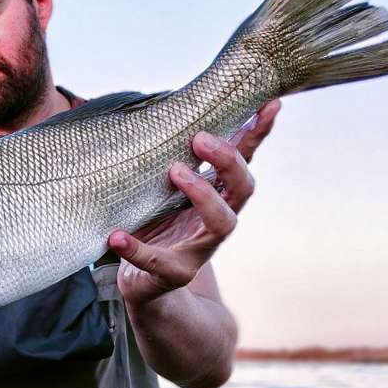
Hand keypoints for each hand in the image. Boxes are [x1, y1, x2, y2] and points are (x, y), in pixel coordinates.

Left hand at [109, 99, 280, 303]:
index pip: (243, 160)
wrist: (141, 283)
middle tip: (199, 139)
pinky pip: (157, 261)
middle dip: (227, 162)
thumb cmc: (151, 224)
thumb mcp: (155, 186)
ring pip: (221, 225)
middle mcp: (215, 220)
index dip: (258, 134)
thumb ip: (157, 156)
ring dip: (202, 195)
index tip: (270, 104)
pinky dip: (136, 248)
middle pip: (241, 189)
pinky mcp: (173, 274)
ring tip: (174, 172)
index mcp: (215, 194)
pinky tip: (117, 236)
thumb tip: (136, 106)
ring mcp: (198, 249)